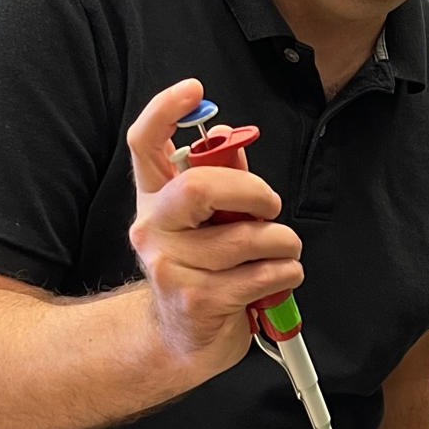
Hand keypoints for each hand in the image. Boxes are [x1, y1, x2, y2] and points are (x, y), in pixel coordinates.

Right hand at [127, 79, 302, 384]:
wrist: (179, 340)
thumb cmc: (202, 271)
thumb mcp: (204, 223)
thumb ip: (220, 181)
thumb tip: (228, 138)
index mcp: (155, 198)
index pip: (144, 144)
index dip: (164, 110)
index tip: (194, 89)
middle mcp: (152, 228)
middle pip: (199, 188)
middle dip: (252, 192)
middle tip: (270, 206)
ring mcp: (170, 266)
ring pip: (245, 238)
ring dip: (283, 243)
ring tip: (284, 250)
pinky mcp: (196, 301)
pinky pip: (259, 275)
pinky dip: (284, 273)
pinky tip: (279, 278)